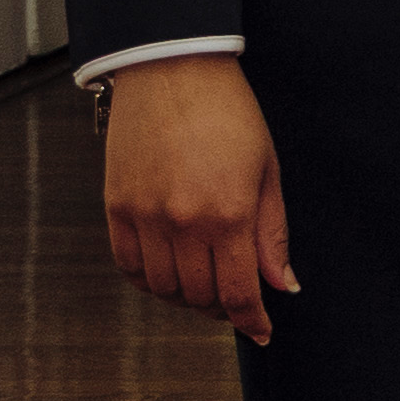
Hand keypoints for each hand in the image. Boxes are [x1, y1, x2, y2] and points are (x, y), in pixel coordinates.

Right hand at [98, 56, 293, 345]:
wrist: (173, 69)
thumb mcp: (266, 170)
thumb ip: (272, 233)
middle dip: (222, 308)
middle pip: (199, 296)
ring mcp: (145, 216)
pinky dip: (149, 280)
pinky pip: (129, 265)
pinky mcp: (116, 206)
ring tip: (204, 282)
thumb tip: (283, 284)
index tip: (260, 331)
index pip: (238, 292)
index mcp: (228, 213)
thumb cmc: (228, 113)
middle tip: (235, 300)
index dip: (251, 320)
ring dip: (186, 297)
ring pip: (163, 288)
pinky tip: (168, 271)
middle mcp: (183, 221)